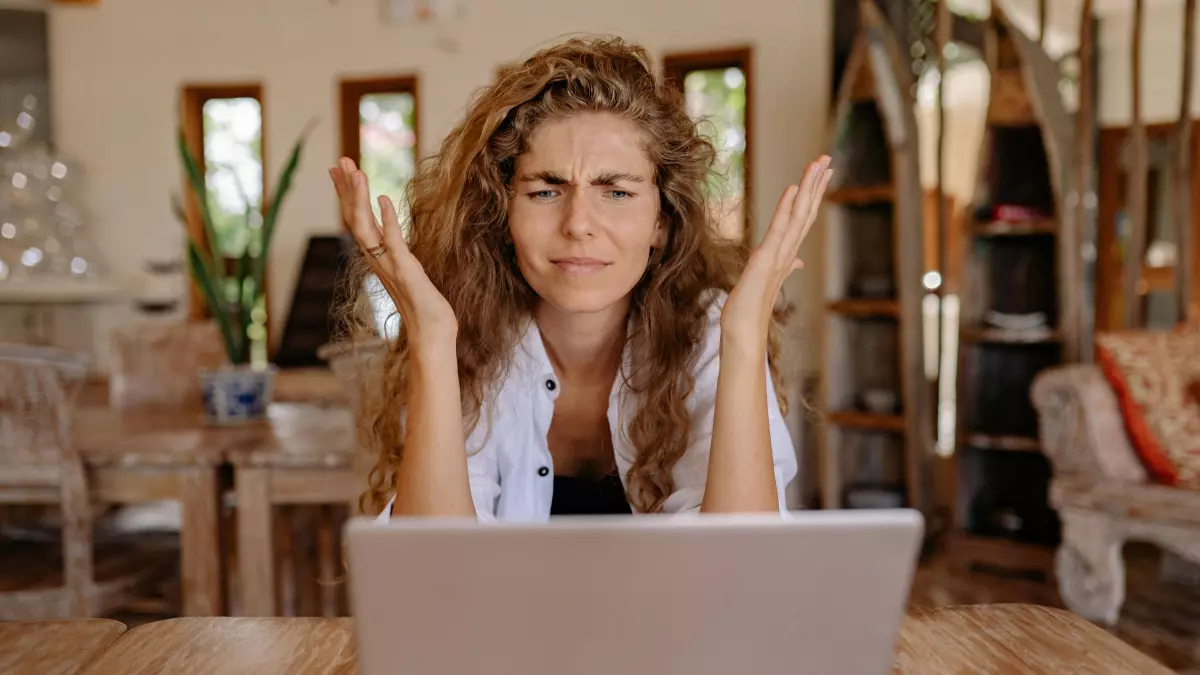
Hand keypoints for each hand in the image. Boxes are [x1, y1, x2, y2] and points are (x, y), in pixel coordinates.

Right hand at [330, 157, 457, 346]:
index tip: (338, 170)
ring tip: (356, 172)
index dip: (347, 194)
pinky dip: (387, 219)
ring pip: (365, 227)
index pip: (356, 220)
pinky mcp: (406, 270)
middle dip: (346, 188)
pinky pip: (392, 241)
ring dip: (359, 198)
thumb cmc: (423, 305)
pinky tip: (383, 199)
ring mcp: (389, 265)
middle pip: (354, 218)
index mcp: (377, 257)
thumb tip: (389, 230)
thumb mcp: (407, 270)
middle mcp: (377, 259)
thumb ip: (396, 251)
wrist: (431, 333)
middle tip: (339, 160)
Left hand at [722, 156, 831, 345]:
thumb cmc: (752, 307)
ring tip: (817, 164)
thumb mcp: (767, 280)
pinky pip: (779, 228)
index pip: (803, 218)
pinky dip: (786, 208)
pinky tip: (793, 189)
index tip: (822, 173)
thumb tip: (798, 262)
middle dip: (816, 184)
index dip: (814, 195)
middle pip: (806, 211)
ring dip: (809, 188)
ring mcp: (779, 255)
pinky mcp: (767, 259)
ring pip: (799, 215)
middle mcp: (788, 251)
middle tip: (827, 159)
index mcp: (787, 253)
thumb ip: (785, 267)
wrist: (744, 328)